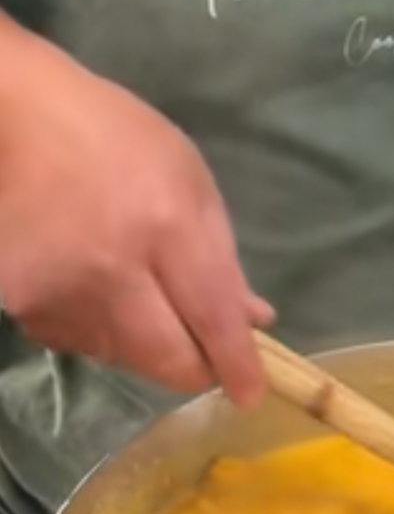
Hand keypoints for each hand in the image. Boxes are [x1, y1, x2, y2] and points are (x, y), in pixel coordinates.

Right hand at [0, 21, 272, 402]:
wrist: (11, 121)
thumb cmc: (113, 139)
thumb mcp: (187, 178)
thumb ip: (220, 255)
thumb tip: (249, 322)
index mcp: (164, 225)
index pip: (212, 318)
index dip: (235, 364)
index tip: (249, 392)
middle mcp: (111, 270)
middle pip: (165, 359)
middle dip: (191, 366)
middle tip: (201, 352)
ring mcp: (59, 293)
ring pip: (121, 356)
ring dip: (141, 340)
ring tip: (130, 285)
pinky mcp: (20, 304)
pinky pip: (75, 340)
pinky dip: (95, 327)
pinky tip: (89, 281)